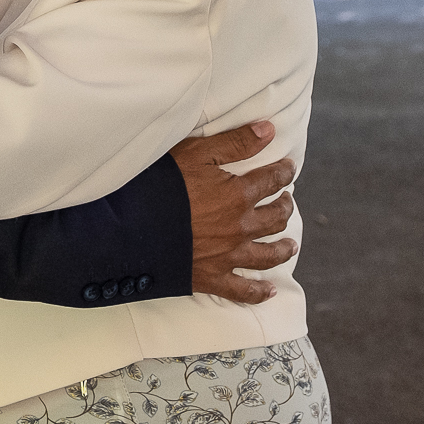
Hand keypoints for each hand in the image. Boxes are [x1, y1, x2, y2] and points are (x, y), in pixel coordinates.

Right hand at [174, 120, 299, 304]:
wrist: (132, 228)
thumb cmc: (161, 185)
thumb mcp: (196, 153)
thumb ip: (235, 143)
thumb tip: (269, 130)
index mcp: (238, 195)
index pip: (272, 180)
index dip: (283, 172)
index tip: (288, 168)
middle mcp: (241, 227)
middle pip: (275, 218)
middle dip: (285, 207)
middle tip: (286, 202)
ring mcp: (228, 255)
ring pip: (267, 255)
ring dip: (282, 248)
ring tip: (290, 245)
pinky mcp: (212, 278)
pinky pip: (242, 291)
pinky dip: (258, 292)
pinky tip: (268, 291)